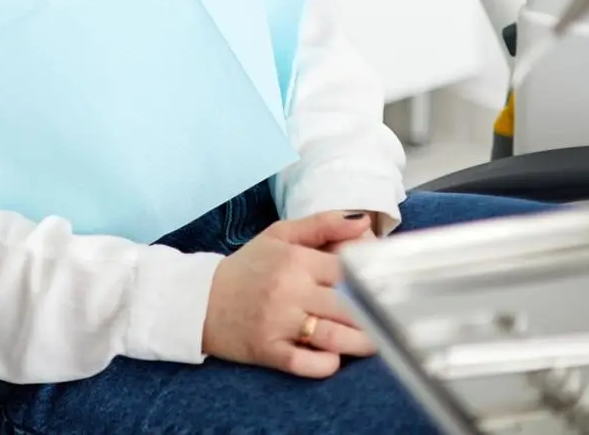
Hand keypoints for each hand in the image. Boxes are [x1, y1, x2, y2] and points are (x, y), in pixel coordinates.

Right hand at [203, 211, 378, 376]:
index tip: (387, 289)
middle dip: (375, 316)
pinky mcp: (269, 351)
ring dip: (362, 344)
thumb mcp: (279, 236)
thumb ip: (323, 225)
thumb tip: (364, 223)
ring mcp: (278, 323)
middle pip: (348, 306)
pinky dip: (327, 365)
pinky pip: (307, 364)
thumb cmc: (248, 268)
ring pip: (334, 337)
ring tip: (374, 342)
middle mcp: (288, 291)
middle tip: (389, 320)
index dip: (373, 280)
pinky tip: (334, 358)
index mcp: (294, 260)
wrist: (199, 300)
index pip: (349, 270)